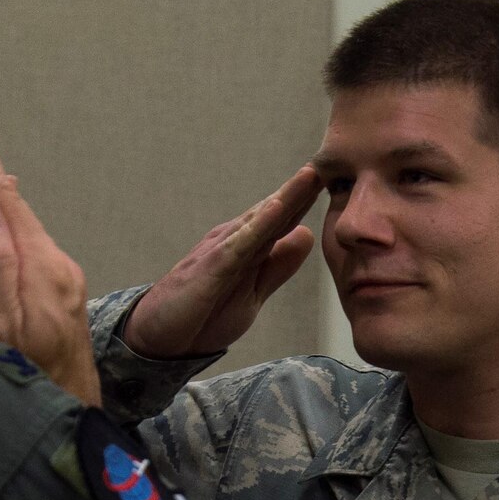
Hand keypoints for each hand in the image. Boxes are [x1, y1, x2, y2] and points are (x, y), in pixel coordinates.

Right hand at [0, 99, 101, 405]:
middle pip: (13, 204)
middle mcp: (57, 272)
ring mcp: (61, 290)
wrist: (68, 441)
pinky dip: (9, 221)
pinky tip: (3, 218)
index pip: (1, 198)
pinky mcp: (57, 307)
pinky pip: (26, 247)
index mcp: (42, 270)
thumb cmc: (26, 392)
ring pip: (21, 225)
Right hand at [122, 166, 320, 358]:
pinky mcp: (209, 270)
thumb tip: (306, 235)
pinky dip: (257, 227)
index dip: (308, 201)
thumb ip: (277, 267)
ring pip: (259, 222)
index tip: (339, 179)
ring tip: (309, 175)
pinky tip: (275, 210)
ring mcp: (220, 253)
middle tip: (331, 162)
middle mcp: (234, 241)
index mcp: (247, 248)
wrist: (158, 337)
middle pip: (274, 212)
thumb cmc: (202, 314)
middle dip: (302, 188)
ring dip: (284, 198)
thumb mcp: (252, 294)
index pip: (283, 220)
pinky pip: (237, 246)